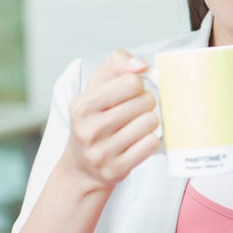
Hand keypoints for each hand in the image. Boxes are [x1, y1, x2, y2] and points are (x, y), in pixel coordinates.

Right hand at [63, 50, 160, 189]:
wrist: (82, 166)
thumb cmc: (94, 118)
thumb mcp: (96, 87)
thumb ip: (116, 63)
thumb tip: (141, 65)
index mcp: (82, 105)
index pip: (132, 82)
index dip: (138, 85)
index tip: (131, 92)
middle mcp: (89, 129)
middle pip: (145, 102)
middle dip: (146, 103)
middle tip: (137, 110)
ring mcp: (102, 152)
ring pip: (150, 122)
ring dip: (150, 122)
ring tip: (138, 124)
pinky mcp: (116, 169)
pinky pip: (151, 144)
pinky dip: (150, 140)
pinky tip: (139, 141)